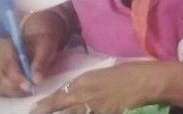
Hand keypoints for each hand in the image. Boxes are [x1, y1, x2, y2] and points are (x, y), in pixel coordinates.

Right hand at [0, 28, 60, 96]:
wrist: (35, 40)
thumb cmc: (40, 43)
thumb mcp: (45, 48)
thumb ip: (40, 63)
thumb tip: (36, 82)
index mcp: (7, 47)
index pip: (7, 64)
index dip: (17, 77)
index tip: (29, 86)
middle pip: (0, 78)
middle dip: (16, 87)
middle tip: (31, 90)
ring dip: (14, 92)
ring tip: (29, 91)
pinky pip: (1, 90)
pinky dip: (12, 93)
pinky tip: (24, 91)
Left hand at [30, 62, 160, 113]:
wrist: (148, 81)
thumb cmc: (131, 72)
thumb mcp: (106, 73)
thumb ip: (89, 83)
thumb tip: (76, 90)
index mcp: (85, 80)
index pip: (60, 94)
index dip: (46, 103)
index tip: (35, 108)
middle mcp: (84, 94)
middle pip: (59, 107)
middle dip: (44, 112)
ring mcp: (92, 107)